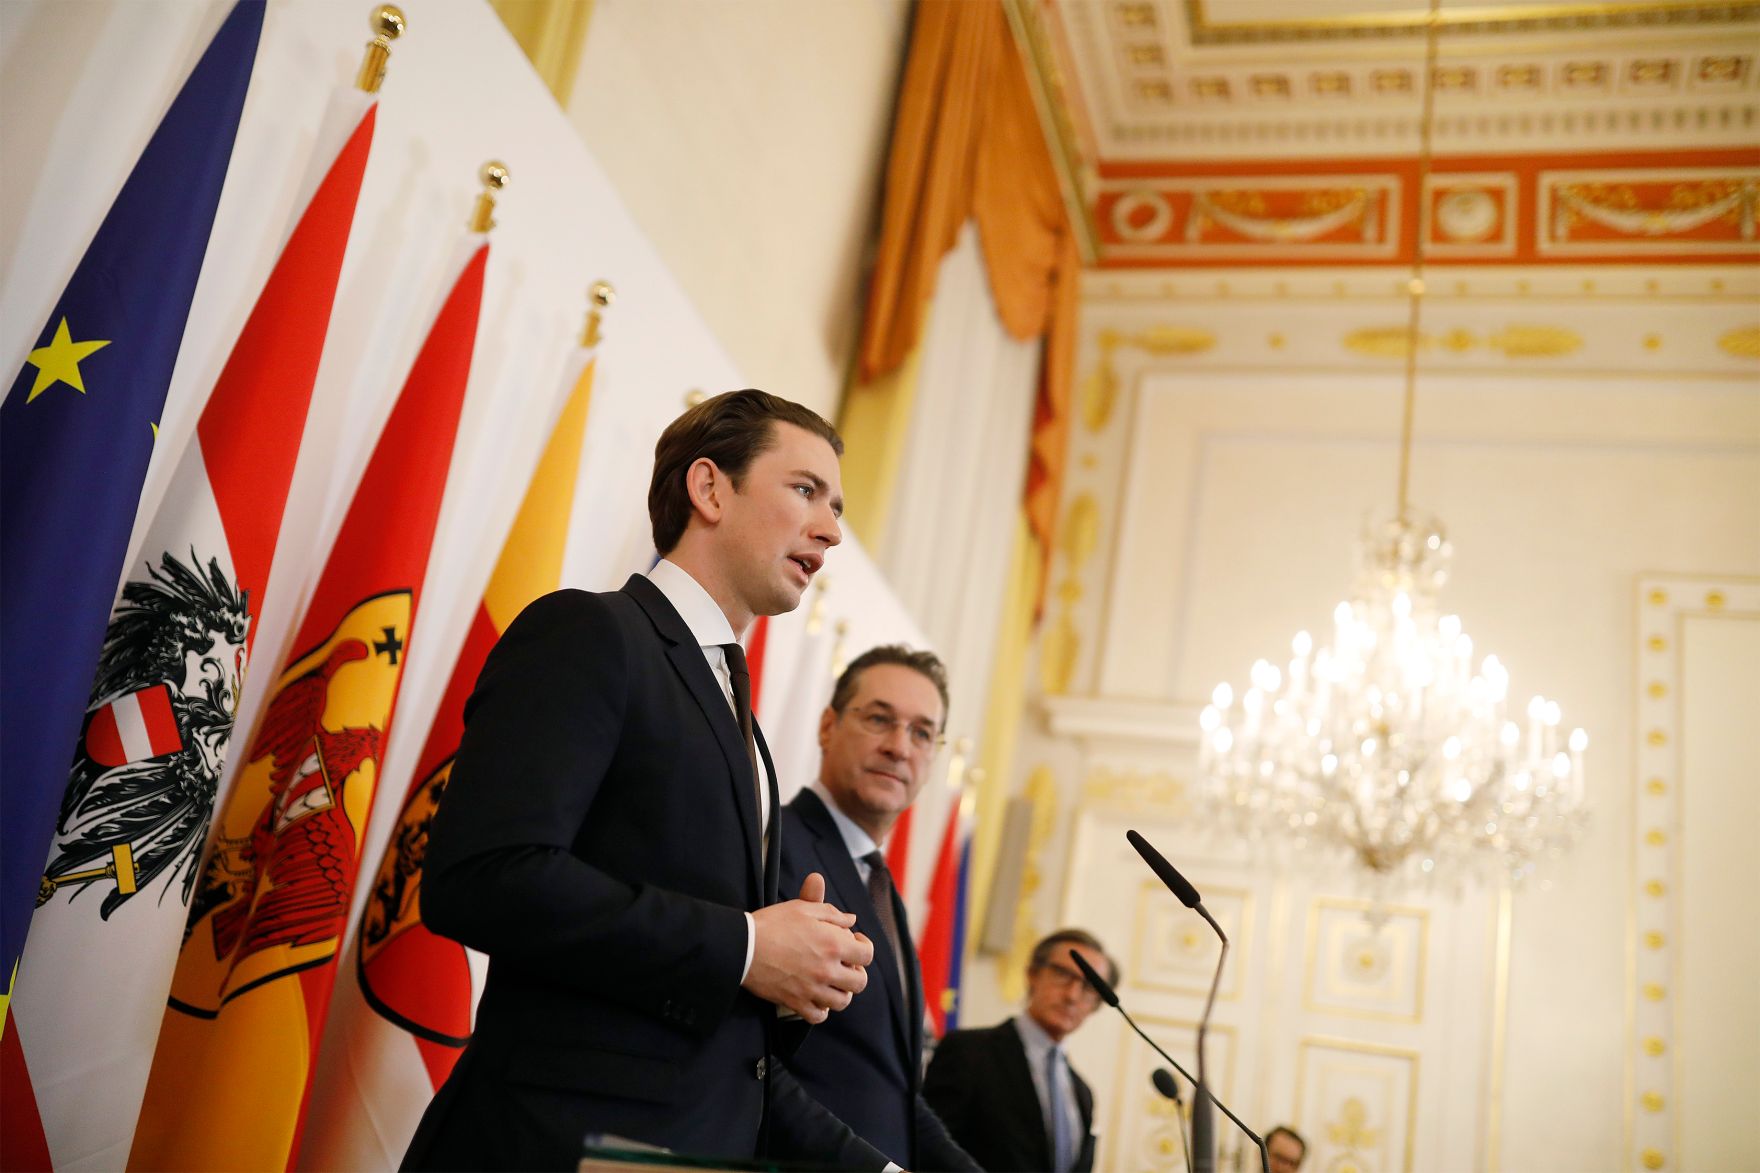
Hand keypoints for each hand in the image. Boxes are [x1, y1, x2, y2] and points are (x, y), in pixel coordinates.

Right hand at [744, 872, 871, 1021]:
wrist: (743, 946)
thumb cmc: (772, 924)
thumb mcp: (803, 908)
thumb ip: (832, 913)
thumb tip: (851, 920)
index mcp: (833, 944)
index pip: (867, 954)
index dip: (864, 946)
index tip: (855, 942)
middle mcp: (827, 969)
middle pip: (860, 982)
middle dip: (856, 971)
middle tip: (845, 964)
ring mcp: (812, 989)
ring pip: (842, 1001)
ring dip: (842, 991)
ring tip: (832, 981)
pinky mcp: (795, 1002)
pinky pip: (818, 1016)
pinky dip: (821, 1010)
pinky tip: (817, 997)